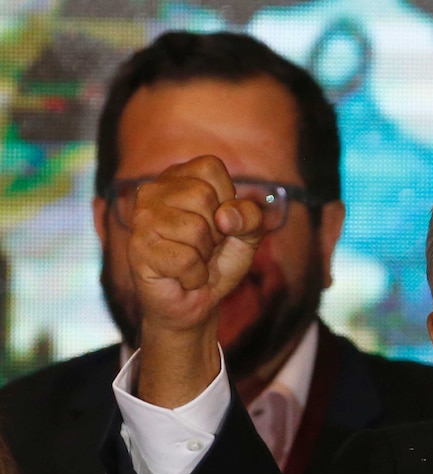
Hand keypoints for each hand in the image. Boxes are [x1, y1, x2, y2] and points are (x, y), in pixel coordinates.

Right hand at [128, 155, 264, 405]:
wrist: (197, 303)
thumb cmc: (218, 262)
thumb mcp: (248, 235)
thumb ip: (250, 217)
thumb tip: (225, 216)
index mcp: (179, 176)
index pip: (211, 167)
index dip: (227, 198)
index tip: (219, 222)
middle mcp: (153, 191)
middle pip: (203, 196)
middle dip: (216, 231)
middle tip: (203, 246)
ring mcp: (141, 219)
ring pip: (195, 229)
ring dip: (204, 255)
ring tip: (192, 260)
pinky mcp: (137, 249)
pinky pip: (185, 259)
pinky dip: (194, 276)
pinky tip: (183, 277)